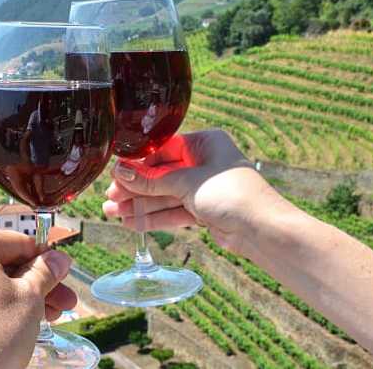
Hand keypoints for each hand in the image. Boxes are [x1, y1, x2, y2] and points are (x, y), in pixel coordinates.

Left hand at [0, 226, 76, 368]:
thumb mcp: (29, 299)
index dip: (46, 261)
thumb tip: (58, 259)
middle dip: (35, 285)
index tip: (63, 276)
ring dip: (17, 298)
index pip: (19, 243)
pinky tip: (13, 327)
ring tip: (44, 319)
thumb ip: (45, 274)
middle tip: (62, 304)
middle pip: (2, 264)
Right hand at [103, 130, 292, 254]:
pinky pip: (173, 211)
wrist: (262, 229)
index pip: (162, 150)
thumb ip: (152, 180)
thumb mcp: (187, 182)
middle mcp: (204, 162)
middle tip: (110, 197)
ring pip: (164, 195)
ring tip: (112, 212)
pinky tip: (131, 222)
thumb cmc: (232, 194)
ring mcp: (203, 188)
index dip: (138, 165)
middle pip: (161, 175)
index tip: (116, 175)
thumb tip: (119, 173)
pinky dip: (154, 217)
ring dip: (139, 205)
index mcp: (205, 143)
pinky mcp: (203, 211)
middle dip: (135, 188)